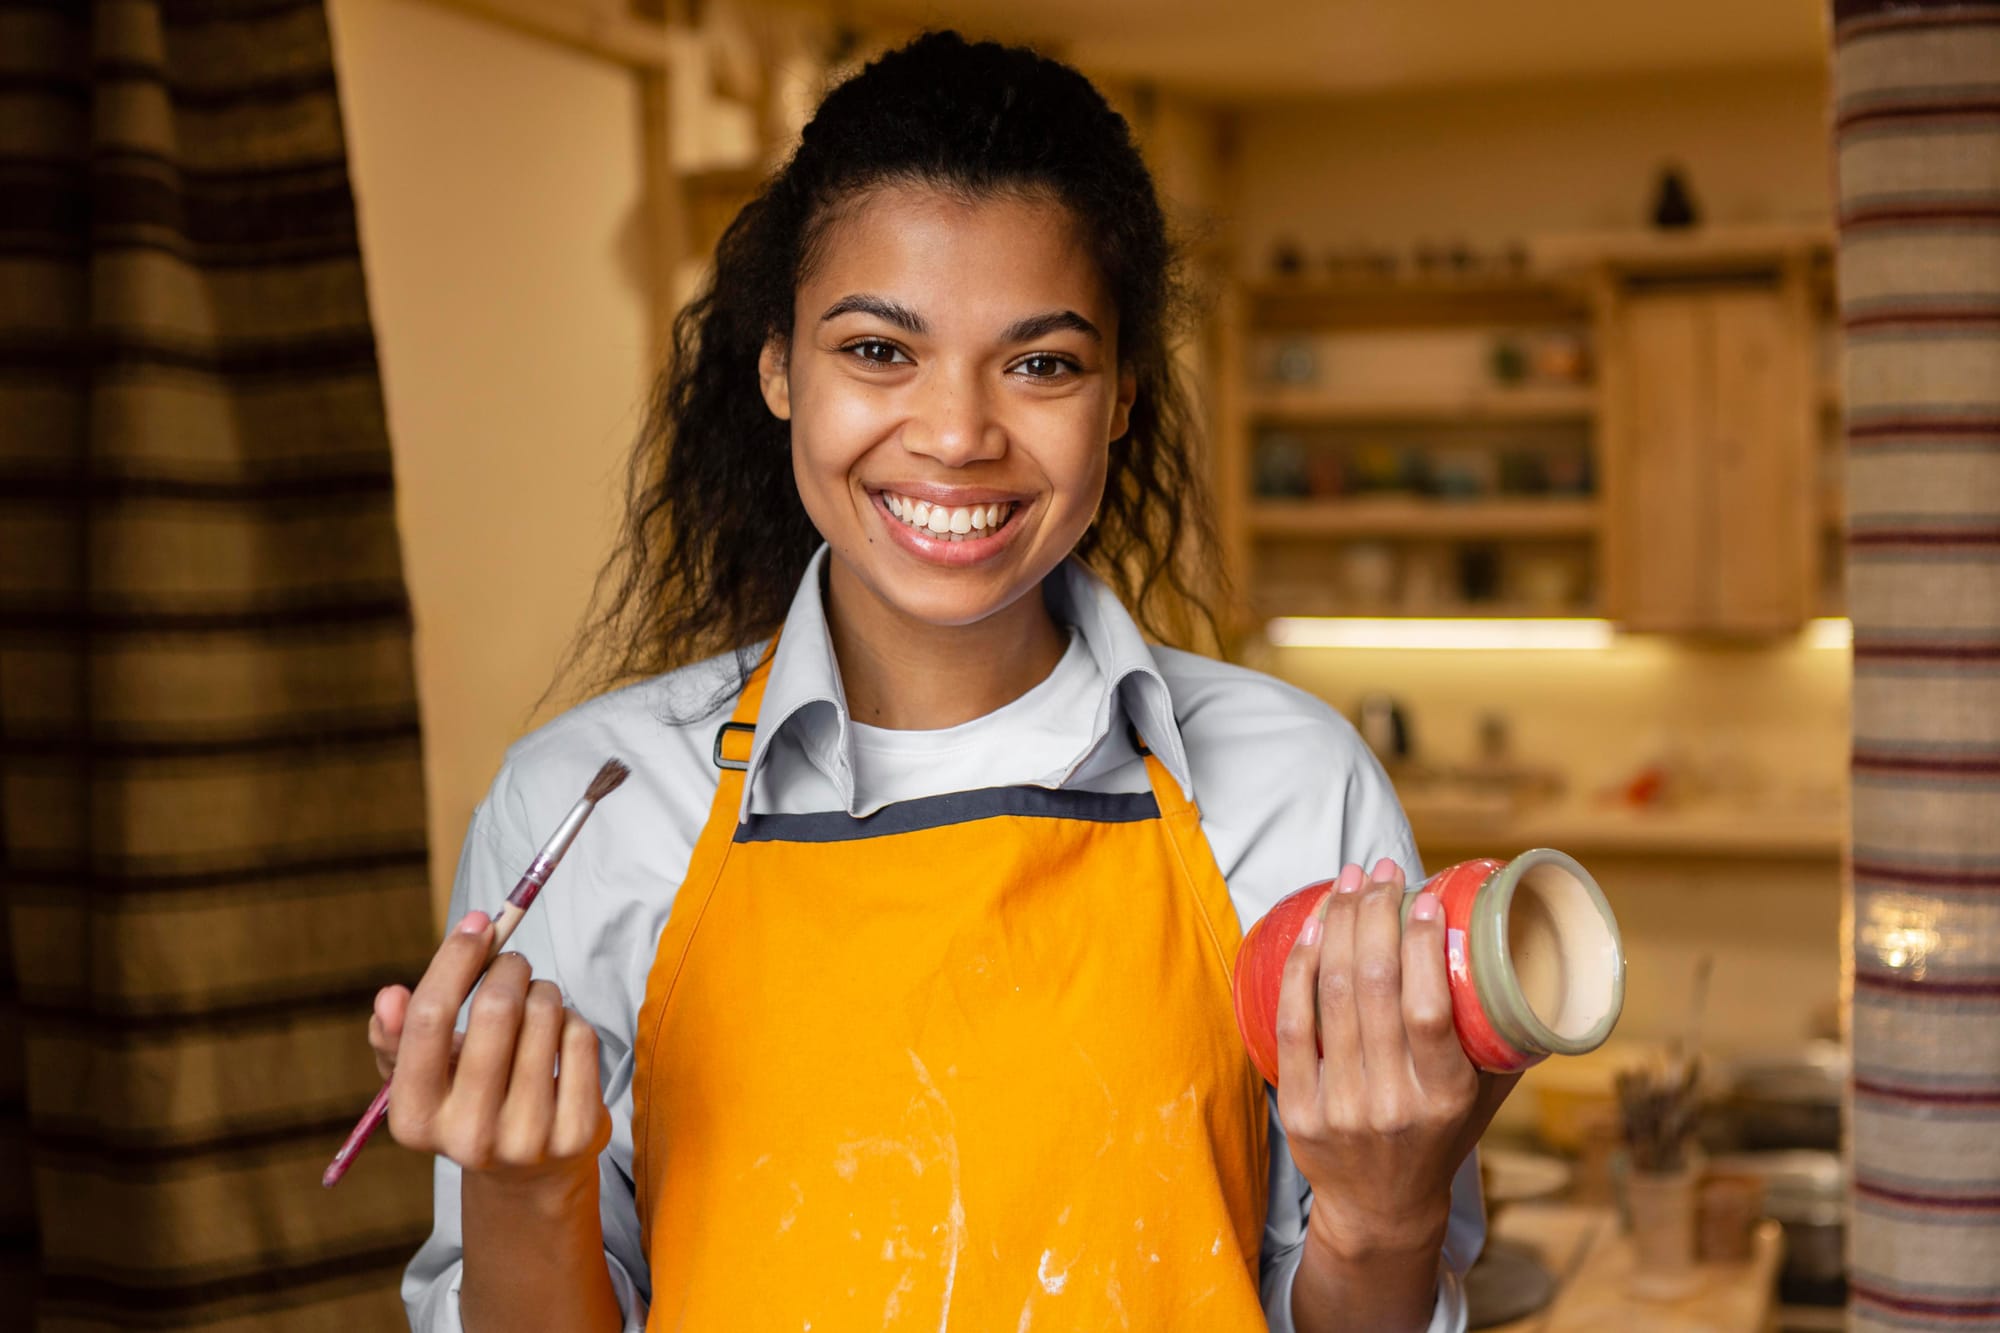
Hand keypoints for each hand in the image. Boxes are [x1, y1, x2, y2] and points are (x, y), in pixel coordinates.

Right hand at [373, 911, 610, 1186]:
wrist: (526, 1173)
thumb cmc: (465, 1100)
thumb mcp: (420, 1076)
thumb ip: (396, 1035)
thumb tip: (388, 996)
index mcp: (414, 1120)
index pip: (429, 1019)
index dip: (455, 960)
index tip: (477, 924)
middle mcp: (467, 1137)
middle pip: (495, 1010)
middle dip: (509, 967)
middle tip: (514, 964)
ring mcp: (526, 1139)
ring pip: (545, 1015)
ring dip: (543, 992)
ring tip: (535, 1005)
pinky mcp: (577, 1134)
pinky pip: (580, 1036)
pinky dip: (571, 1019)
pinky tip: (559, 1035)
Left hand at [1273, 860, 1517, 1259]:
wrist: (1381, 1208)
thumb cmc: (1440, 1136)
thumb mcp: (1485, 1097)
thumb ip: (1502, 1036)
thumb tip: (1525, 951)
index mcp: (1444, 1097)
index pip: (1428, 1010)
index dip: (1422, 945)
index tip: (1422, 897)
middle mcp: (1390, 1102)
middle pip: (1373, 987)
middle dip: (1374, 914)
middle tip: (1380, 872)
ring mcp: (1338, 1106)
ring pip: (1330, 994)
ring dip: (1337, 924)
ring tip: (1348, 882)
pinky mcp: (1297, 1107)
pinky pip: (1290, 1021)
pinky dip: (1300, 965)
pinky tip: (1312, 926)